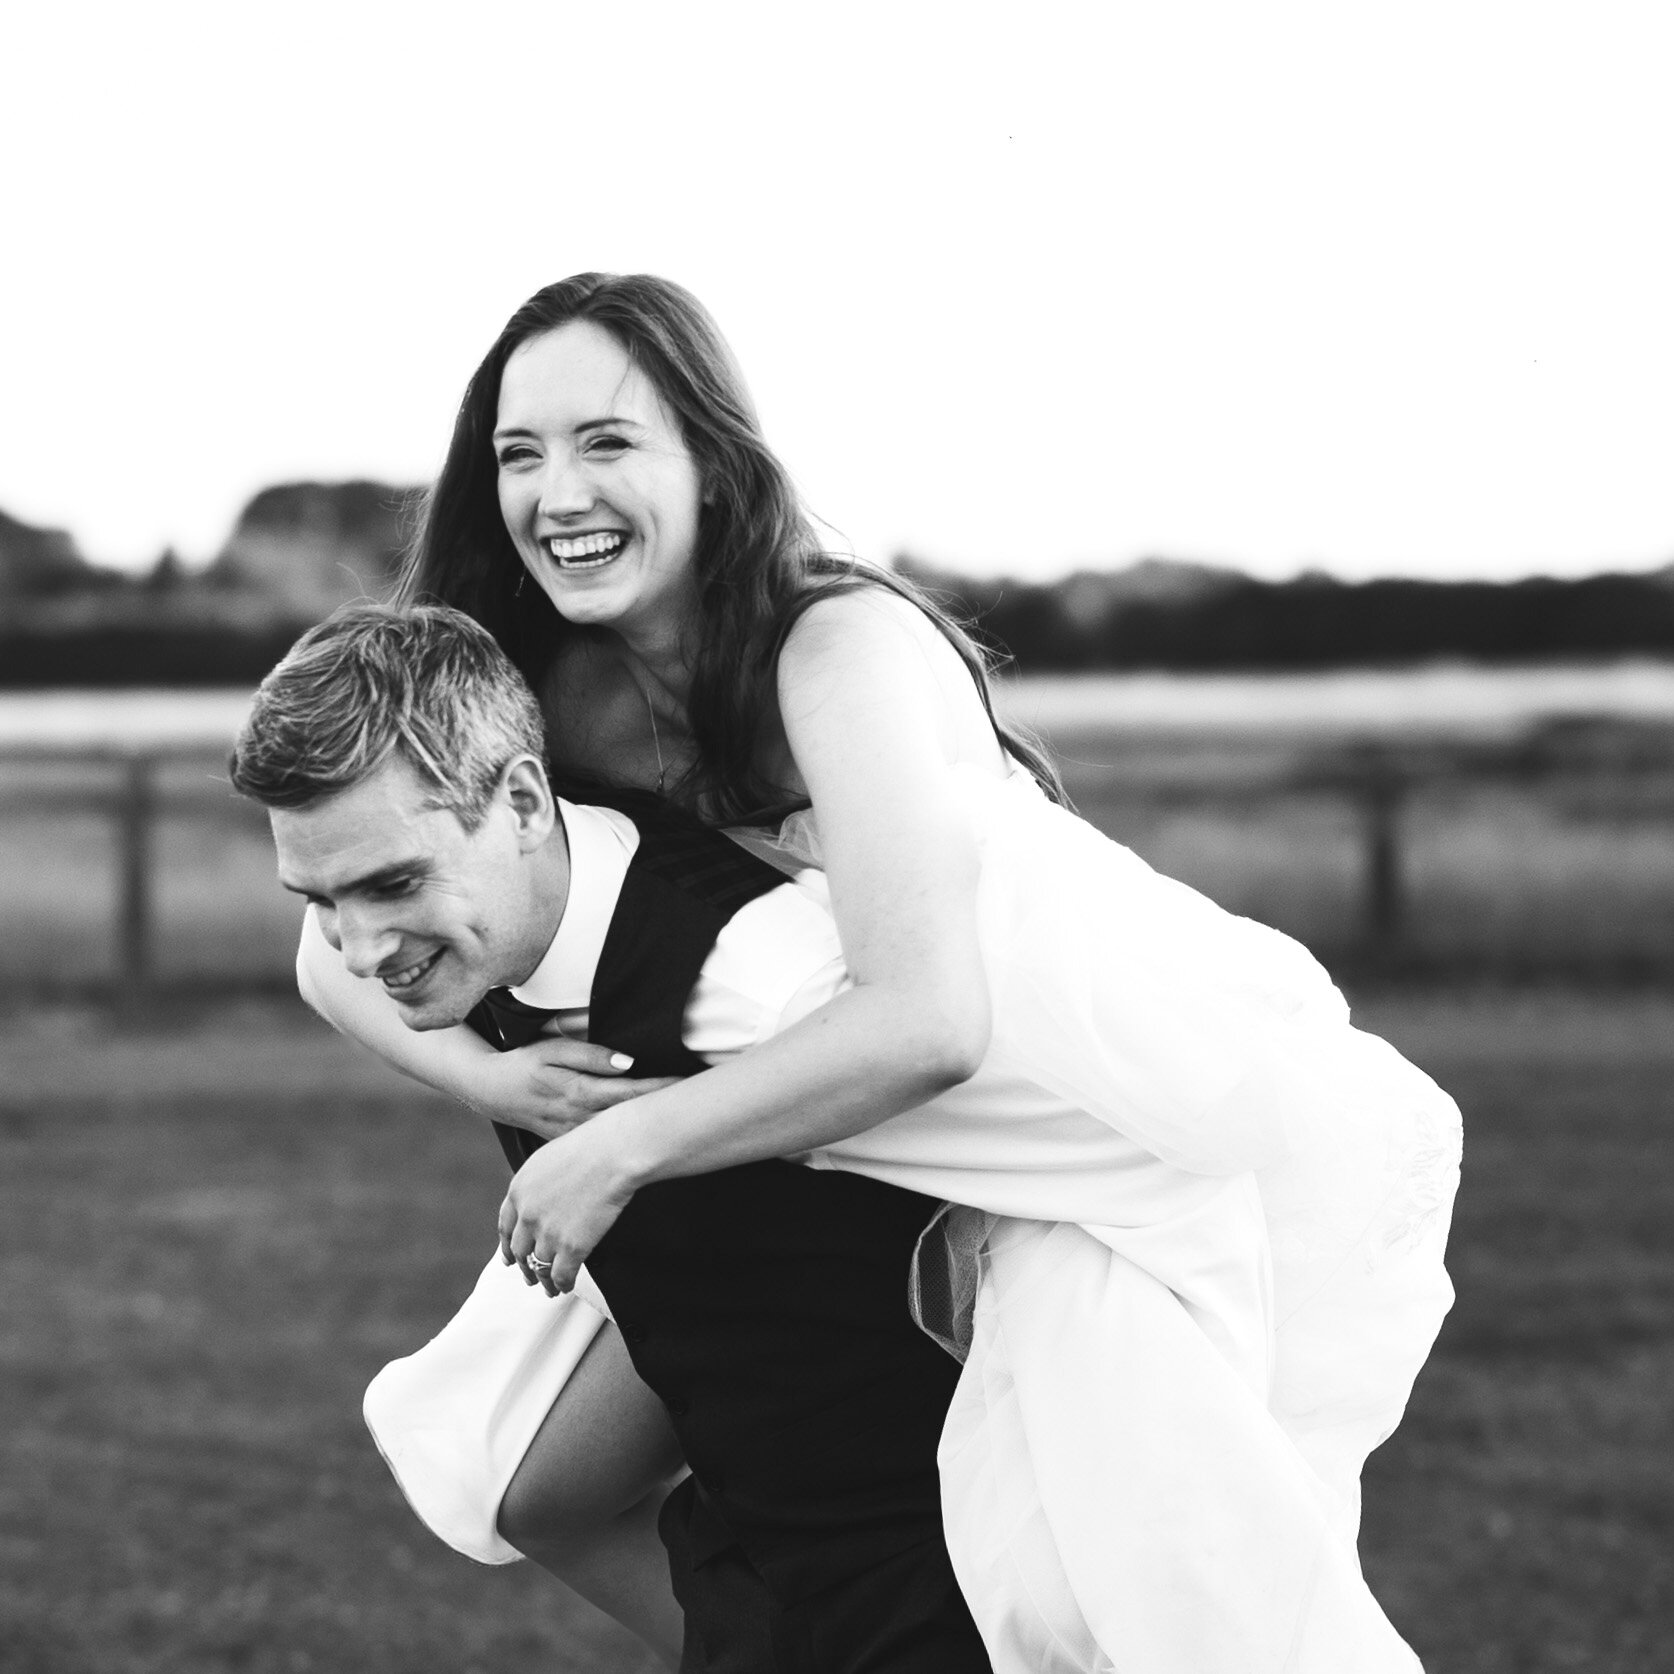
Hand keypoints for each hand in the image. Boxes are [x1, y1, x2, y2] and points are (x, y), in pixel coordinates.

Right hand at [466, 1033, 680, 1139]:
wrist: (491, 1092)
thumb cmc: (525, 1063)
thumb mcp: (553, 1049)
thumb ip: (590, 1055)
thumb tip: (629, 1063)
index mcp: (578, 1093)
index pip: (631, 1093)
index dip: (662, 1090)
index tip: (689, 1084)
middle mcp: (580, 1120)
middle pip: (631, 1118)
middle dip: (664, 1112)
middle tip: (702, 1102)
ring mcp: (575, 1137)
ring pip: (620, 1136)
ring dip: (650, 1129)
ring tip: (684, 1121)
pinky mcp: (571, 1144)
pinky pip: (604, 1145)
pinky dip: (628, 1141)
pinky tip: (649, 1137)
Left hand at [498, 1118, 639, 1296]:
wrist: (613, 1153)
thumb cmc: (591, 1147)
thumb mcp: (548, 1159)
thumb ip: (537, 1183)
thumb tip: (541, 1198)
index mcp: (518, 1190)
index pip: (505, 1227)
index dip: (508, 1246)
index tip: (511, 1258)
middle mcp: (527, 1215)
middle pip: (520, 1251)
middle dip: (525, 1267)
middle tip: (529, 1276)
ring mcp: (548, 1233)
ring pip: (539, 1267)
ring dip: (544, 1280)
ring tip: (550, 1288)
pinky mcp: (572, 1248)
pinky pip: (561, 1275)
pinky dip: (562, 1284)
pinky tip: (566, 1286)